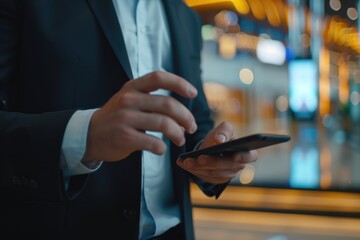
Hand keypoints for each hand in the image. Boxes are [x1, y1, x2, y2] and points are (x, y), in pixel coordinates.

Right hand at [83, 71, 197, 161]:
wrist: (88, 135)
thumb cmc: (116, 118)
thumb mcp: (128, 100)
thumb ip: (150, 99)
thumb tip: (182, 111)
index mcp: (132, 87)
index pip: (159, 77)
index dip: (179, 83)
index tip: (193, 92)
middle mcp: (129, 100)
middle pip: (168, 105)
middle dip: (185, 117)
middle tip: (191, 126)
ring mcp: (125, 118)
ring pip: (164, 124)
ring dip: (178, 134)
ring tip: (180, 139)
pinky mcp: (124, 137)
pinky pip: (153, 142)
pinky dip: (162, 148)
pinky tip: (160, 149)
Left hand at [177, 121, 257, 184]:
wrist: (210, 146)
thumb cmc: (220, 137)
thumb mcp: (223, 129)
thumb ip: (224, 130)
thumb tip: (220, 139)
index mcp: (246, 151)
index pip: (250, 156)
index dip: (243, 157)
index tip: (234, 156)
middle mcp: (238, 165)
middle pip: (227, 166)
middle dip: (213, 162)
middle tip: (200, 157)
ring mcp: (227, 175)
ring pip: (213, 173)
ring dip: (199, 167)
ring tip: (186, 160)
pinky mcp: (215, 180)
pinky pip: (204, 177)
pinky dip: (193, 170)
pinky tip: (183, 163)